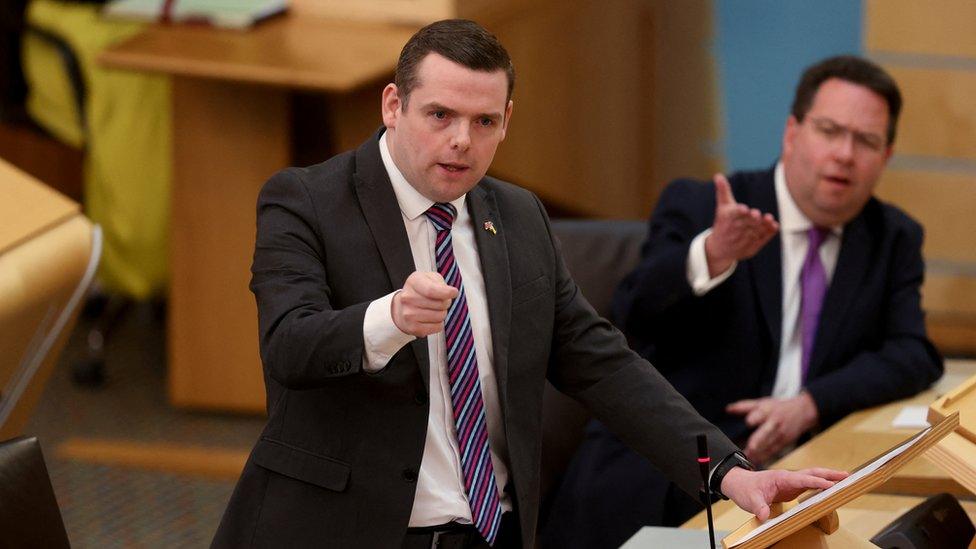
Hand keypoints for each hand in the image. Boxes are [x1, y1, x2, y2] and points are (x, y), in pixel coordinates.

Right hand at [391, 271, 458, 336]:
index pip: (431, 290)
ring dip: (442, 313)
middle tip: (440, 301)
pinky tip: (431, 319)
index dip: (446, 293)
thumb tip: (451, 292)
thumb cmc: (420, 290)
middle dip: (446, 303)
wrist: (402, 306)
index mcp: (413, 282)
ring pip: (440, 316)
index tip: (454, 292)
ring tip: (435, 309)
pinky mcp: (412, 327)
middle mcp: (407, 298)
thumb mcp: (430, 278)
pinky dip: (438, 324)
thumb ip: (441, 283)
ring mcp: (408, 314)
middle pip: (440, 304)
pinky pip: (437, 327)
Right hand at [704, 173, 778, 276]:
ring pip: (753, 232)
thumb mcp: (721, 207)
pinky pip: (761, 240)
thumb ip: (723, 191)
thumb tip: (718, 175)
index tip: (744, 209)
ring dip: (761, 226)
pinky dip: (768, 234)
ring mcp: (743, 241)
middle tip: (757, 214)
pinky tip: (774, 226)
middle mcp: (734, 231)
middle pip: (744, 224)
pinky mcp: (751, 248)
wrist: (719, 249)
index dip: (739, 212)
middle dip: (751, 220)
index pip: (732, 215)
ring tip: (768, 219)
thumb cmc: (722, 224)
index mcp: (726, 220)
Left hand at [720, 466, 847, 520]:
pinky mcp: (791, 488)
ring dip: (828, 477)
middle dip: (829, 474)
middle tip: (847, 475)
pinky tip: (830, 488)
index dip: (816, 482)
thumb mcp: (749, 500)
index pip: (802, 479)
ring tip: (844, 479)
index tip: (831, 484)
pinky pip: (808, 485)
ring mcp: (790, 482)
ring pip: (812, 477)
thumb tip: (764, 515)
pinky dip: (820, 485)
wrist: (739, 483)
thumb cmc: (744, 489)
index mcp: (780, 478)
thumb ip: (758, 507)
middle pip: (812, 473)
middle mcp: (788, 477)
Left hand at [726, 392, 819, 464]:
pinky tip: (756, 462)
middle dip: (757, 442)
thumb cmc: (778, 407)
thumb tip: (727, 409)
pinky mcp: (784, 442)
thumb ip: (743, 406)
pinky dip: (764, 458)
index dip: (754, 417)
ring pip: (769, 445)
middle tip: (748, 450)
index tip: (749, 422)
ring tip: (747, 459)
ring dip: (758, 453)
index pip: (760, 414)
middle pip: (765, 432)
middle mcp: (774, 423)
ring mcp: (780, 433)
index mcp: (767, 411)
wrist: (803, 411)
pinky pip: (773, 452)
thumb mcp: (762, 403)